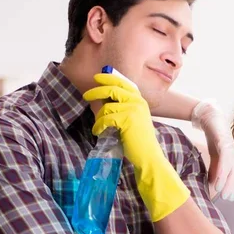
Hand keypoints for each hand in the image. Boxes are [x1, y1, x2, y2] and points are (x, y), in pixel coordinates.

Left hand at [83, 73, 189, 221]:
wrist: (148, 155)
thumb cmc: (138, 140)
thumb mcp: (133, 119)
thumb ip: (122, 107)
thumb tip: (103, 99)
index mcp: (140, 100)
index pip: (123, 82)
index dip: (109, 78)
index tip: (97, 77)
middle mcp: (137, 102)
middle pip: (112, 89)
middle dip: (96, 91)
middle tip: (86, 95)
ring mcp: (133, 109)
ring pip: (106, 107)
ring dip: (98, 117)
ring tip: (97, 127)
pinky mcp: (127, 119)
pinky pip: (106, 118)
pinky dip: (98, 125)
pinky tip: (98, 131)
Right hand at [191, 100, 233, 200]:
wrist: (209, 116)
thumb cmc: (213, 135)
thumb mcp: (214, 154)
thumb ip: (214, 168)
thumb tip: (213, 183)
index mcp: (231, 157)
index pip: (232, 174)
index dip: (231, 186)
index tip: (229, 199)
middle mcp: (232, 153)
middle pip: (233, 173)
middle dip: (231, 186)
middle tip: (227, 199)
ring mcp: (229, 147)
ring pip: (229, 167)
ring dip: (226, 180)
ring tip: (221, 191)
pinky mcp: (223, 141)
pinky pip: (223, 157)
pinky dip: (221, 168)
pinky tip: (217, 177)